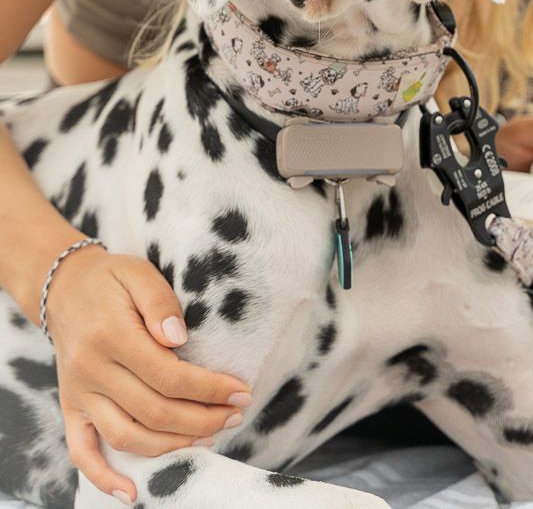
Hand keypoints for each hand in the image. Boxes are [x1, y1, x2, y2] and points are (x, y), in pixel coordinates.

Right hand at [44, 246, 251, 504]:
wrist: (63, 288)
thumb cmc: (111, 279)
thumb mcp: (138, 273)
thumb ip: (160, 302)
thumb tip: (179, 338)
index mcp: (111, 336)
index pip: (168, 376)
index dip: (209, 389)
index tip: (241, 390)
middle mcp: (92, 371)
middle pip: (153, 411)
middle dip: (202, 418)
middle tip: (237, 413)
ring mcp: (80, 395)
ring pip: (127, 437)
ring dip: (172, 445)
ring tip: (211, 436)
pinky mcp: (71, 409)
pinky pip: (82, 453)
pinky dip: (104, 478)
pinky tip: (133, 493)